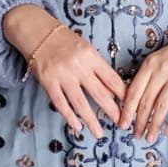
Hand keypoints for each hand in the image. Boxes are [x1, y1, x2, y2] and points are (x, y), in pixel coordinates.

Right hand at [13, 14, 127, 137]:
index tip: (130, 107)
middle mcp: (78, 66)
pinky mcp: (48, 82)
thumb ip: (98, 69)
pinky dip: (69, 117)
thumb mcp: (86, 49)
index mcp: (91, 56)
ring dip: (91, 120)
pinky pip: (60, 103)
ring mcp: (62, 75)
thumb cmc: (65, 42)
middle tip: (121, 125)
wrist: (37, 32)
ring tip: (99, 134)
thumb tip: (112, 93)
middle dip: (112, 111)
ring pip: (80, 103)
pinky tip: (77, 126)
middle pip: (99, 93)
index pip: (112, 79)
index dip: (123, 94)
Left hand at [119, 23, 167, 141]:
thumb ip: (148, 77)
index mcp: (149, 64)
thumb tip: (136, 102)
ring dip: (154, 124)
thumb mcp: (159, 60)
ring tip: (150, 137)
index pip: (133, 91)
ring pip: (161, 105)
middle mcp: (160, 69)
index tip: (122, 124)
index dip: (126, 110)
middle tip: (136, 136)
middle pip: (145, 101)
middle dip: (139, 122)